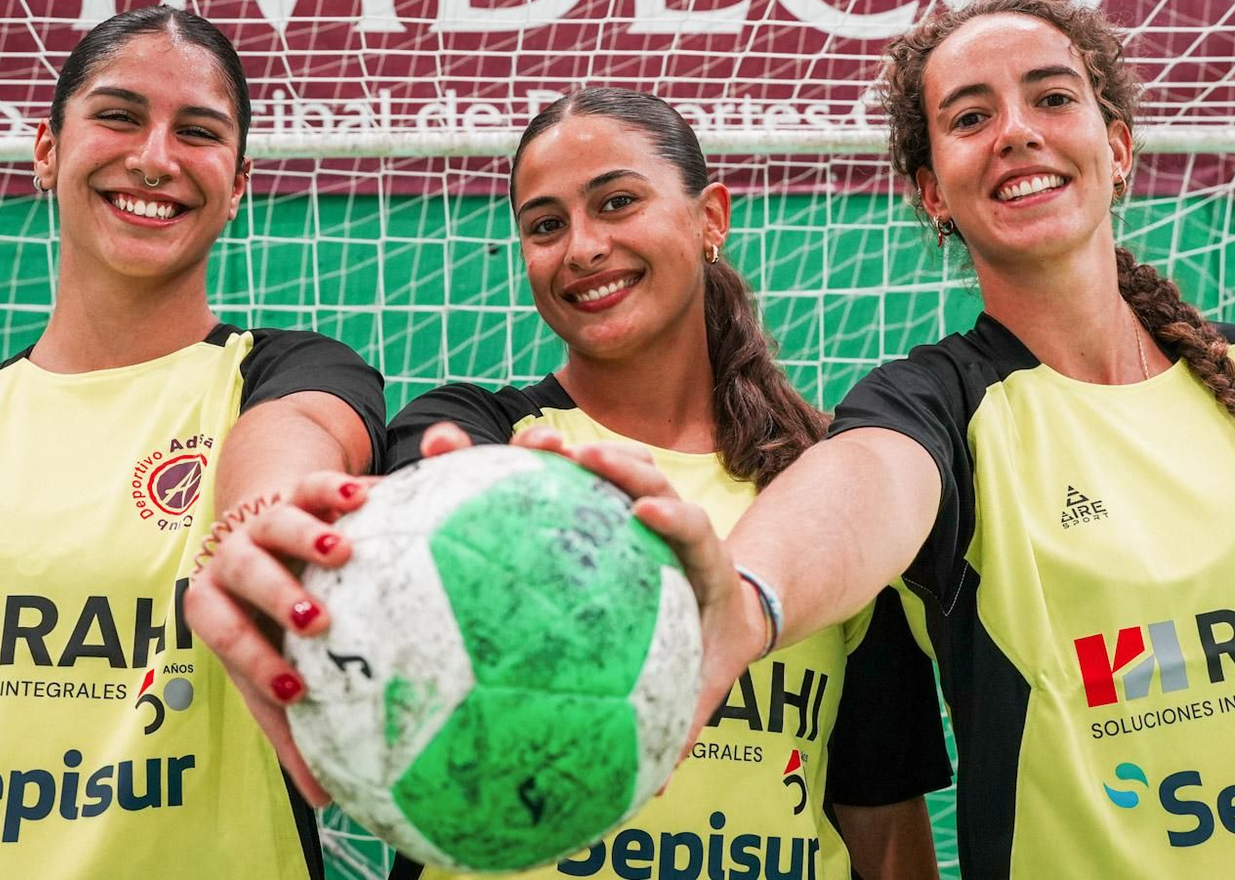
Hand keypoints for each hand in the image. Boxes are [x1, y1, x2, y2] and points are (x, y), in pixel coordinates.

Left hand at [182, 472, 369, 806]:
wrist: (262, 526)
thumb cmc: (266, 618)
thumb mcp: (269, 666)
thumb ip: (289, 726)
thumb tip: (326, 799)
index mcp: (214, 603)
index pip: (224, 630)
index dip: (253, 659)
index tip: (294, 687)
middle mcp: (233, 556)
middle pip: (247, 570)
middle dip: (277, 595)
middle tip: (315, 621)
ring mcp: (264, 518)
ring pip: (278, 520)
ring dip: (307, 535)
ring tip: (342, 552)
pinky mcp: (299, 488)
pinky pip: (316, 483)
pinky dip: (337, 489)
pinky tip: (369, 499)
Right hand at [505, 425, 764, 754]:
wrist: (729, 612)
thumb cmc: (707, 653)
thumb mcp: (702, 688)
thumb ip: (680, 726)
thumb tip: (653, 790)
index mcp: (702, 566)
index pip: (692, 530)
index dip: (673, 518)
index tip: (648, 512)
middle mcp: (674, 526)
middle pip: (650, 478)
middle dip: (617, 463)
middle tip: (578, 456)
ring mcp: (646, 508)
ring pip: (617, 468)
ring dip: (578, 452)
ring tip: (533, 445)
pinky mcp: (618, 506)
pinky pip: (584, 483)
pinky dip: (549, 473)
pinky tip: (506, 470)